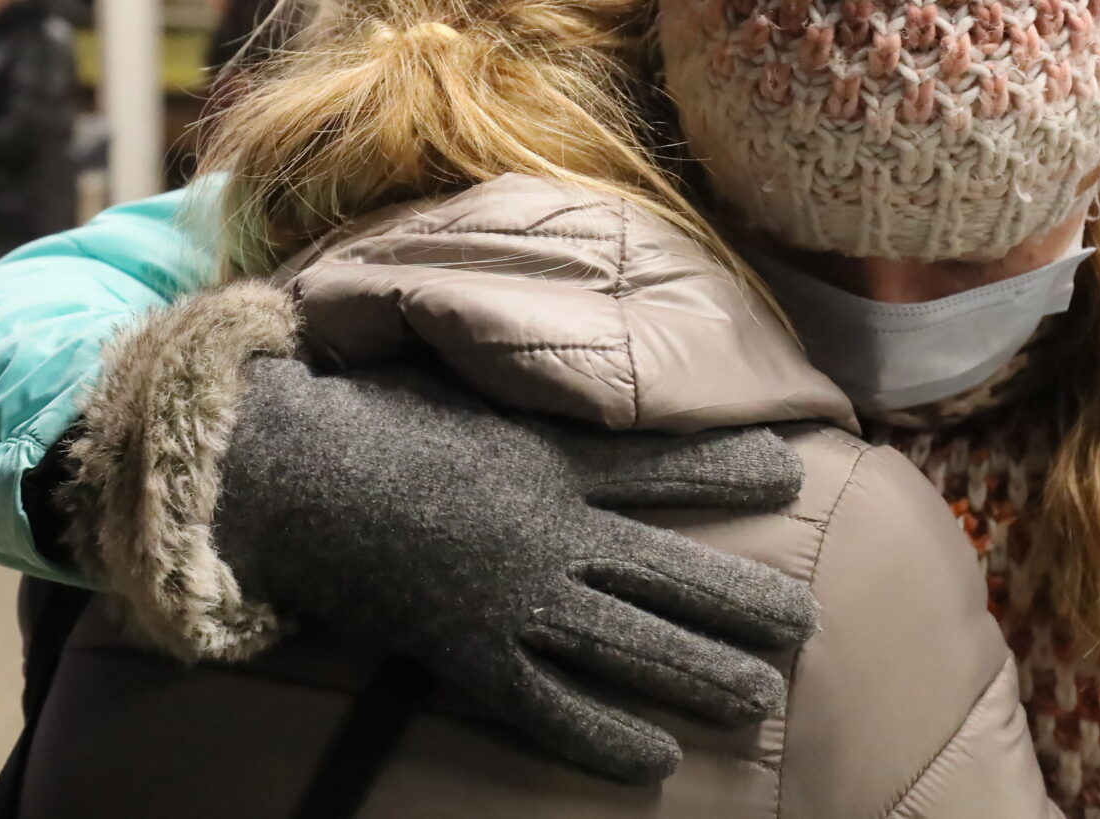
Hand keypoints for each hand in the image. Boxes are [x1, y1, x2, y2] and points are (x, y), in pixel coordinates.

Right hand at [218, 361, 815, 782]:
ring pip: (629, 642)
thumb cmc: (371, 414)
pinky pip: (551, 706)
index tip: (792, 470)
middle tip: (805, 626)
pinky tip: (656, 759)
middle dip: (741, 602)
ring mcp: (514, 597)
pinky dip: (606, 736)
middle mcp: (550, 529)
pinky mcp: (471, 653)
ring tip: (759, 696)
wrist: (295, 472)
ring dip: (700, 671)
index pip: (660, 463)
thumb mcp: (460, 378)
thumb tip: (555, 340)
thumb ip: (521, 379)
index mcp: (550, 456)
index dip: (727, 468)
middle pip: (667, 571)